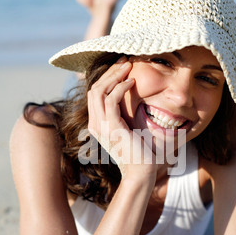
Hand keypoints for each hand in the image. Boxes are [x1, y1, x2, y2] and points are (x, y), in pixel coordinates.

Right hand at [87, 57, 156, 179]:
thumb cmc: (141, 154)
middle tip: (125, 61)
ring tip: (128, 66)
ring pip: (99, 91)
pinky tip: (133, 82)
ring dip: (114, 75)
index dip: (107, 78)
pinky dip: (120, 87)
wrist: (142, 173)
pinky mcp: (112, 127)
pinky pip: (111, 100)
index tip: (122, 67)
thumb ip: (129, 116)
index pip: (95, 94)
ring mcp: (101, 126)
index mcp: (98, 124)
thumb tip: (141, 101)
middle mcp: (95, 124)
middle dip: (109, 72)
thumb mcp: (132, 130)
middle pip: (94, 89)